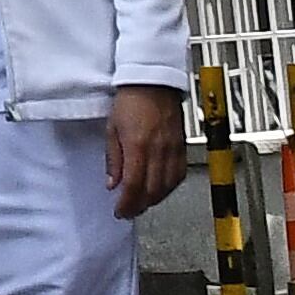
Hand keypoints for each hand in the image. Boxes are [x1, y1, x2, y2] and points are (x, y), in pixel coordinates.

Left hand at [106, 84, 189, 217]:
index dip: (127, 204)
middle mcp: (158, 151)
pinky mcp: (182, 147)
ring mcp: (173, 150)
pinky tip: (160, 189)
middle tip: (129, 211)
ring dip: (154, 199)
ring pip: (168, 187)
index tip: (120, 211)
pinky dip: (169, 188)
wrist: (153, 83)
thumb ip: (113, 159)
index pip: (134, 186)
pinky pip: (179, 175)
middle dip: (139, 206)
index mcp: (138, 146)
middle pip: (152, 191)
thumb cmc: (130, 101)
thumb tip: (112, 184)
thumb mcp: (112, 129)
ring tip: (142, 202)